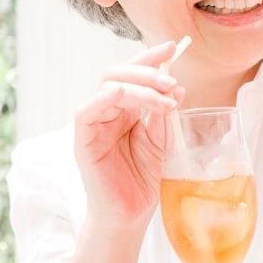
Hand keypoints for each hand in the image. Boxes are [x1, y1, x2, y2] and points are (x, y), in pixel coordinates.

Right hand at [74, 41, 183, 225]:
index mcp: (127, 109)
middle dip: (147, 70)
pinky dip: (106, 98)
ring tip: (165, 99)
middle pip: (119, 73)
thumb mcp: (163, 141)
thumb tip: (178, 85)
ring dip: (139, 87)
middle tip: (171, 80)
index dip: (151, 57)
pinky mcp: (83, 141)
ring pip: (109, 87)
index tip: (174, 47)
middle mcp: (108, 111)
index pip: (134, 73)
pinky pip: (87, 111)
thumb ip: (166, 114)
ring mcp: (94, 124)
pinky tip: (125, 97)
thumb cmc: (145, 180)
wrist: (131, 216)